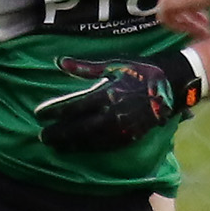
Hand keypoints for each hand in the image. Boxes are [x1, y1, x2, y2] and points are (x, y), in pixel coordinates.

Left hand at [34, 51, 200, 151]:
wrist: (170, 86)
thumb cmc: (139, 71)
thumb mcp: (112, 64)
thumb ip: (84, 68)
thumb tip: (59, 62)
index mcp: (104, 94)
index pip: (72, 107)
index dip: (54, 112)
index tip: (39, 114)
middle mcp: (110, 114)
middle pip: (77, 128)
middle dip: (58, 133)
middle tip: (42, 137)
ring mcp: (120, 128)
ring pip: (90, 141)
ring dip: (71, 144)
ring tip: (57, 146)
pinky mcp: (129, 137)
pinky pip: (105, 146)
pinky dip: (89, 148)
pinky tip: (80, 148)